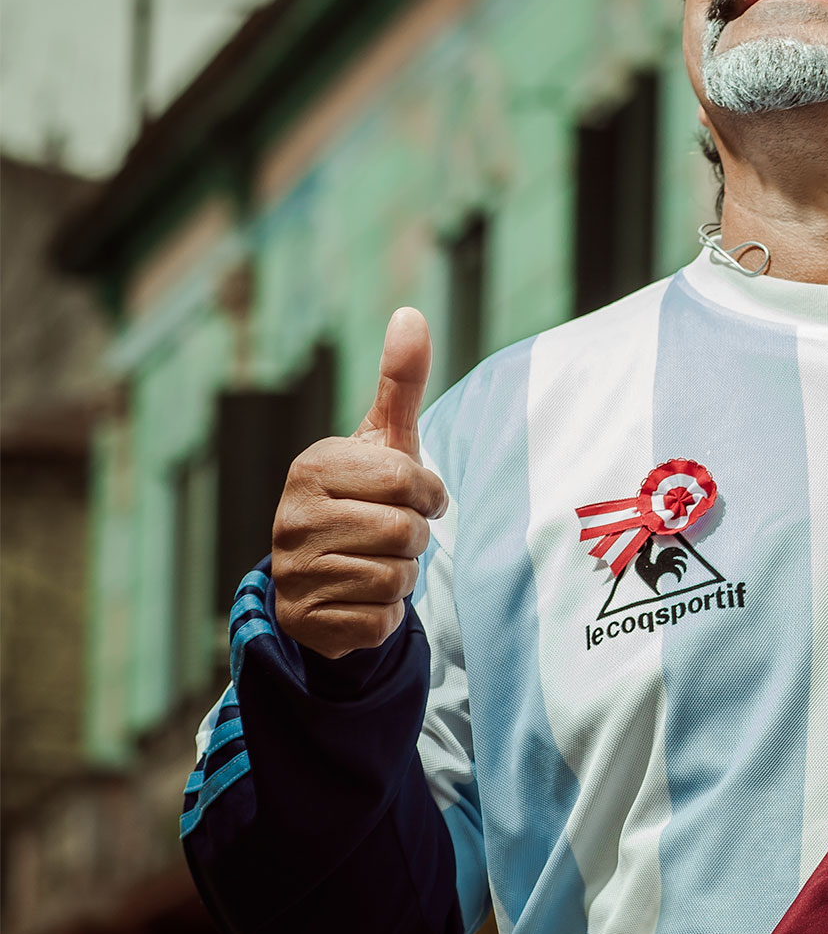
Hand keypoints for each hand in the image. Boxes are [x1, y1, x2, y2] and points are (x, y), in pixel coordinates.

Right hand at [271, 307, 447, 659]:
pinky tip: (362, 598)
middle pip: (405, 533)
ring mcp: (294, 572)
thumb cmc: (364, 498)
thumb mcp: (383, 442)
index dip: (428, 495)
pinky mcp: (306, 620)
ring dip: (402, 577)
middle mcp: (293, 517)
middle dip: (415, 538)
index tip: (414, 498)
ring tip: (375, 563)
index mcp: (313, 467)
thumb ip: (400, 382)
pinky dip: (386, 614)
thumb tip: (411, 313)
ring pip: (396, 578)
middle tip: (391, 534)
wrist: (322, 576)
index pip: (408, 482)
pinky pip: (381, 620)